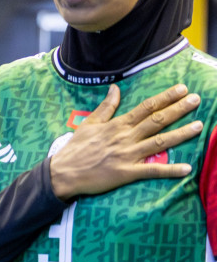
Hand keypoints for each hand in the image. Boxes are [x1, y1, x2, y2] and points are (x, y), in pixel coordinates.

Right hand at [49, 84, 202, 200]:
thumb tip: (115, 88)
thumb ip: (106, 107)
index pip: (145, 107)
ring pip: (158, 142)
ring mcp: (127, 155)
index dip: (165, 97)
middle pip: (156, 120)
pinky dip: (169, 170)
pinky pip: (151, 171)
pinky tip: (186, 169)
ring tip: (198, 125)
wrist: (63, 173)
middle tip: (196, 99)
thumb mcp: (89, 124)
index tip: (181, 89)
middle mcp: (125, 137)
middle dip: (178, 109)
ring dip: (180, 134)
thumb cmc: (75, 148)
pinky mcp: (126, 173)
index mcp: (117, 125)